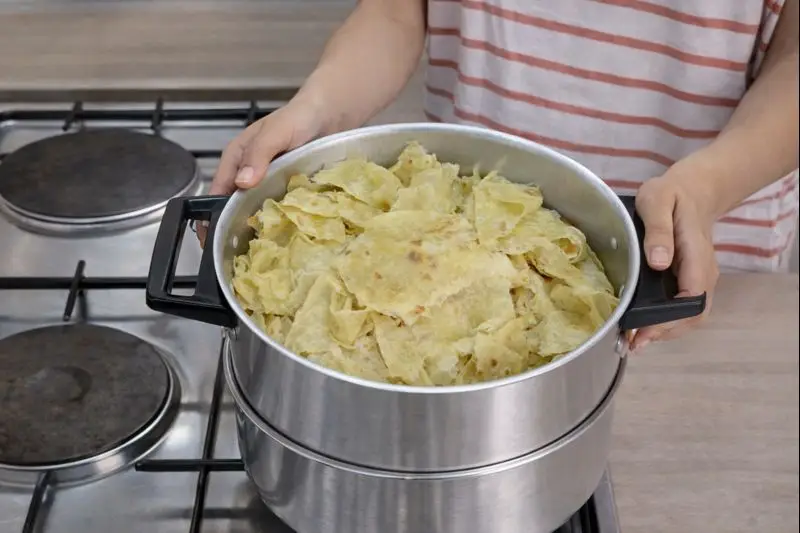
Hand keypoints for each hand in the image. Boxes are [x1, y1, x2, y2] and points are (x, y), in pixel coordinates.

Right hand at [198, 98, 323, 243]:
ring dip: (256, 229)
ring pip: (255, 210)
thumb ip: (259, 155)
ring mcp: (268, 182)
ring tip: (258, 254)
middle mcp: (248, 173)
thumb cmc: (298, 118)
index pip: (217, 193)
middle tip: (237, 257)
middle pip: (233, 206)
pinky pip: (278, 209)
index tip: (212, 241)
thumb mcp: (276, 133)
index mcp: (236, 159)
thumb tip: (243, 182)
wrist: (330, 114)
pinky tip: (282, 238)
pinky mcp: (287, 189)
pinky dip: (278, 222)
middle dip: (232, 229)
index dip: (211, 217)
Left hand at [631, 173, 718, 350]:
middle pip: (694, 314)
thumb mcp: (657, 201)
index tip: (643, 330)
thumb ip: (658, 230)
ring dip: (664, 331)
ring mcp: (699, 277)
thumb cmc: (670, 195)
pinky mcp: (690, 280)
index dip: (669, 319)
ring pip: (690, 316)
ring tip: (633, 341)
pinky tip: (642, 327)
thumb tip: (658, 262)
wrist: (693, 191)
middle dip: (665, 332)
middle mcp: (704, 271)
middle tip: (633, 342)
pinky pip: (683, 307)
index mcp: (696, 254)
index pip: (692, 295)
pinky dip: (665, 322)